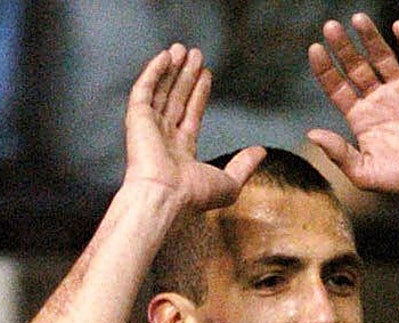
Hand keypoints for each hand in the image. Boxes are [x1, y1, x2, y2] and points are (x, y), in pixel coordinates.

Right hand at [122, 44, 263, 210]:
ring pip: (161, 90)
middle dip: (185, 76)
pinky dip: (153, 72)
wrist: (166, 197)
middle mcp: (163, 137)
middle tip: (196, 54)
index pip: (191, 114)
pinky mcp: (136, 118)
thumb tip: (261, 152)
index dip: (199, 93)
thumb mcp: (230, 182)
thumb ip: (244, 165)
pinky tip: (165, 56)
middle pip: (176, 98)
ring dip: (171, 69)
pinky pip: (144, 89)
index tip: (207, 74)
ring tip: (183, 48)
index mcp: (181, 151)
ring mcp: (148, 127)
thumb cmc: (194, 196)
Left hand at [307, 14, 398, 200]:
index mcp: (362, 119)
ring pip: (383, 57)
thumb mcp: (368, 175)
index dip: (325, 69)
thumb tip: (312, 133)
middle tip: (331, 26)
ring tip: (358, 19)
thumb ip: (341, 155)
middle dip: (344, 47)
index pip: (337, 87)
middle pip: (356, 66)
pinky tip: (398, 28)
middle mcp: (380, 100)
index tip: (316, 49)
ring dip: (371, 38)